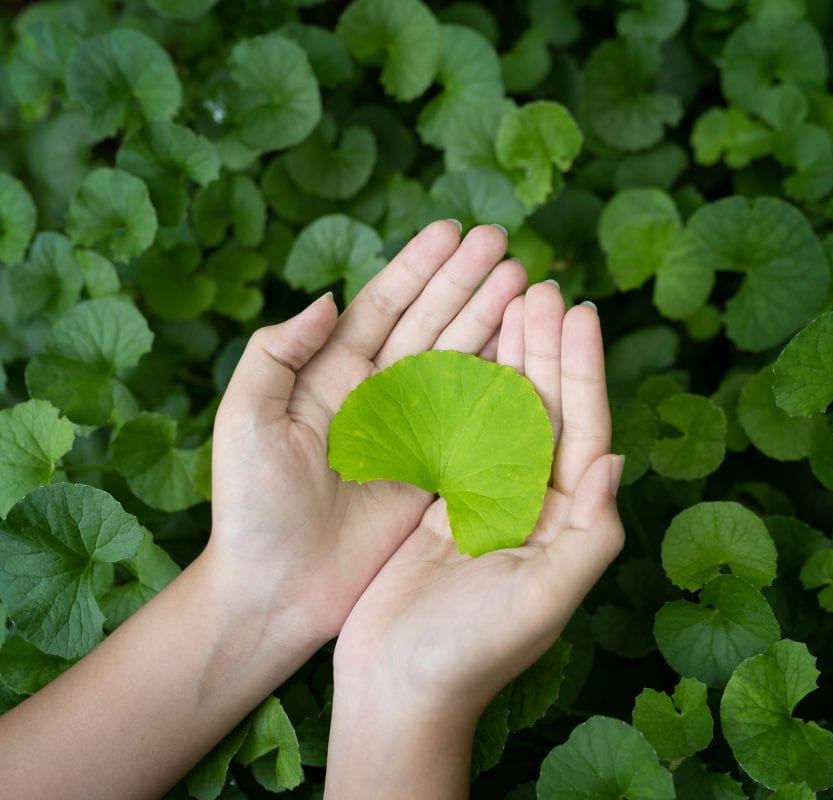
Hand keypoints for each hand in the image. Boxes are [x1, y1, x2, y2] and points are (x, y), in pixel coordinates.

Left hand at [204, 221, 527, 650]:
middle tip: (504, 242)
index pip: (384, 306)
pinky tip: (527, 348)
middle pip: (431, 322)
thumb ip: (277, 353)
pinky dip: (501, 381)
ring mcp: (411, 430)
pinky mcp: (435, 469)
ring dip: (491, 320)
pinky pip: (474, 417)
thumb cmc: (251, 506)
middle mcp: (378, 394)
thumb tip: (329, 299)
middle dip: (466, 282)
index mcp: (332, 374)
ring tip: (524, 282)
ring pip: (459, 360)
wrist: (277, 589)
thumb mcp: (246, 419)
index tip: (452, 230)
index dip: (418, 267)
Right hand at [325, 283, 624, 797]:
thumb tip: (616, 460)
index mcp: (565, 521)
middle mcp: (533, 505)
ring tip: (509, 299)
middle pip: (547, 409)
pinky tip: (461, 348)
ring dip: (509, 358)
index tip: (581, 311)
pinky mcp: (440, 505)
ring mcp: (486, 501)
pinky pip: (457, 432)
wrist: (397, 688)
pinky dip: (462, 389)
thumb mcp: (545, 597)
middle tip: (542, 286)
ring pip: (503, 412)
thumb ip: (591, 533)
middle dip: (547, 348)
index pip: (584, 430)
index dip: (583, 369)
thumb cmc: (472, 651)